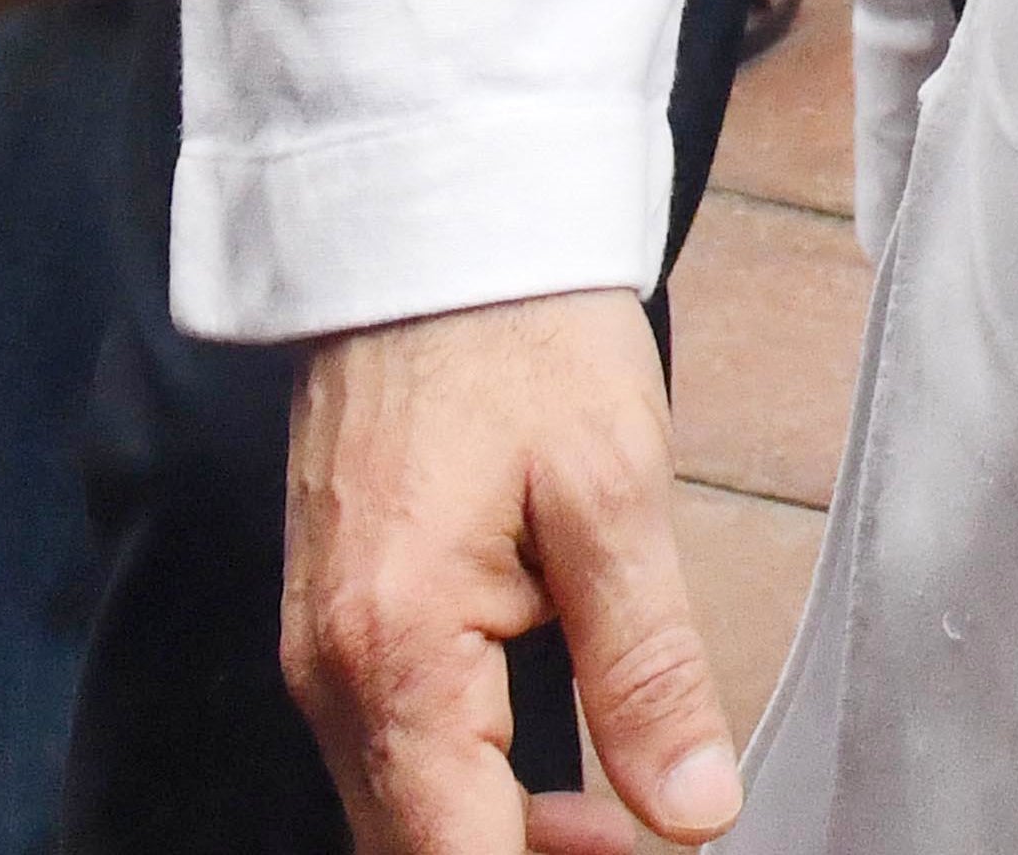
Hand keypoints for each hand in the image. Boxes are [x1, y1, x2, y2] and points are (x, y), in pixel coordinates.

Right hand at [283, 287, 740, 854]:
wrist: (432, 226)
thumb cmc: (522, 335)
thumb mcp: (614, 493)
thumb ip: (649, 670)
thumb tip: (695, 815)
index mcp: (397, 652)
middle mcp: (332, 673)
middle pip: (414, 854)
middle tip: (645, 846)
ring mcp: (322, 652)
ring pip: (399, 815)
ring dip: (500, 840)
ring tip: (622, 826)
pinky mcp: (337, 624)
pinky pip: (391, 754)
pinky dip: (467, 789)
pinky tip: (552, 772)